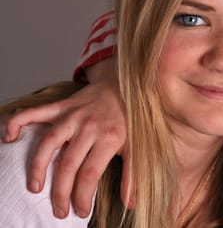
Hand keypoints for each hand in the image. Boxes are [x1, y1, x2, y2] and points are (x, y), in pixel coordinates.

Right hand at [3, 59, 133, 217]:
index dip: (82, 196)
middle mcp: (89, 126)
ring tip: (35, 187)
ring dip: (38, 165)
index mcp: (109, 138)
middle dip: (61, 192)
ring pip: (49, 141)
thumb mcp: (135, 146)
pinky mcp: (62, 105)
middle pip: (68, 164)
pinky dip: (19, 122)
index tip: (79, 211)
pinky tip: (10, 138)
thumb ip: (131, 175)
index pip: (90, 174)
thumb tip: (130, 203)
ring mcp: (73, 115)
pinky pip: (36, 112)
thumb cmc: (128, 120)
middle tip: (58, 210)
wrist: (124, 87)